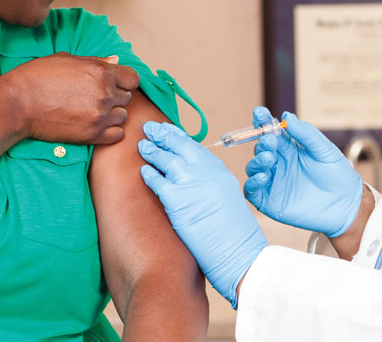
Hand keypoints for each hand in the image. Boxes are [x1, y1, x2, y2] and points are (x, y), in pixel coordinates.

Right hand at [5, 52, 139, 144]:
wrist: (16, 104)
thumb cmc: (38, 76)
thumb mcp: (67, 59)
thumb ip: (96, 61)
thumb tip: (116, 61)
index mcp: (101, 72)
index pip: (133, 79)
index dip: (124, 80)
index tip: (115, 83)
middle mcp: (104, 94)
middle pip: (127, 98)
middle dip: (115, 96)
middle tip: (95, 97)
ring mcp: (99, 116)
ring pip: (122, 116)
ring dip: (112, 114)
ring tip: (93, 111)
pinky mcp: (91, 135)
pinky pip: (117, 135)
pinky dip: (110, 131)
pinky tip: (96, 124)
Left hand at [138, 122, 267, 307]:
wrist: (239, 252)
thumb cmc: (235, 234)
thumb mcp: (227, 199)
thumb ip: (210, 184)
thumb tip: (194, 181)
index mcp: (219, 170)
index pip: (195, 147)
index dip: (179, 137)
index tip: (168, 130)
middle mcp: (206, 171)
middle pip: (180, 145)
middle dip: (163, 135)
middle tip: (150, 128)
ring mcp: (191, 183)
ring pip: (166, 159)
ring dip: (152, 150)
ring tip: (142, 145)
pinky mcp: (177, 199)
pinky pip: (157, 181)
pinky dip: (149, 174)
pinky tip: (143, 170)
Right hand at [244, 107, 362, 237]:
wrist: (347, 204)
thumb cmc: (337, 175)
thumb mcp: (323, 149)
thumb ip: (305, 133)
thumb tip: (287, 116)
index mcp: (289, 149)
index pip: (270, 132)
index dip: (263, 121)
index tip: (259, 112)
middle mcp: (278, 164)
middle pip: (260, 148)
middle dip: (262, 142)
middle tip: (270, 140)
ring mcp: (273, 182)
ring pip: (253, 168)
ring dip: (257, 160)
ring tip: (269, 158)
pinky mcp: (270, 201)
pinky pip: (252, 191)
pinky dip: (252, 182)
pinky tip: (264, 176)